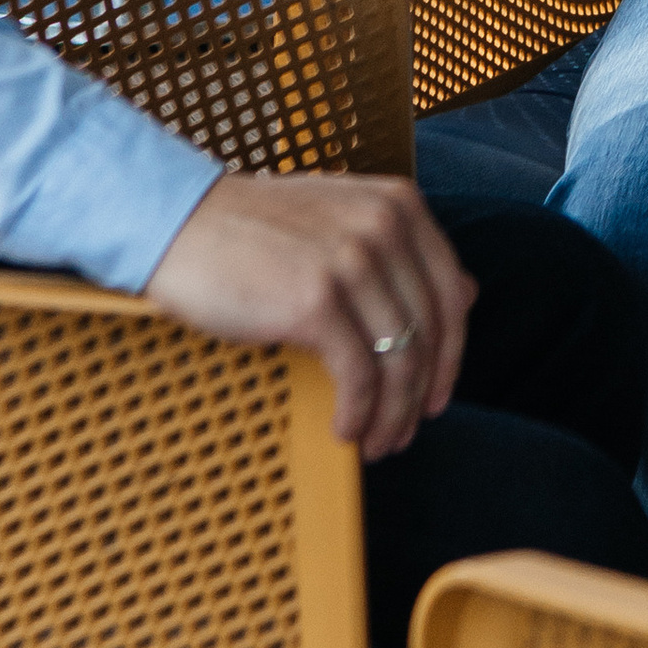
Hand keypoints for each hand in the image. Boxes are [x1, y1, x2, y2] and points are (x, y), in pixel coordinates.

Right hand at [145, 169, 474, 461]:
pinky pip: (359, 376)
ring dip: (393, 415)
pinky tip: (344, 431)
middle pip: (429, 334)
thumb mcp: (342, 219)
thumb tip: (468, 293)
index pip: (451, 293)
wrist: (179, 221)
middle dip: (421, 396)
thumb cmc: (256, 229)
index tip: (436, 395)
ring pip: (400, 361)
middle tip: (404, 433)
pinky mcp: (315, 300)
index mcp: (399, 204)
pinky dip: (359, 413)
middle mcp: (384, 227)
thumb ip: (402, 251)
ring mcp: (351, 261)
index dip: (451, 355)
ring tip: (376, 443)